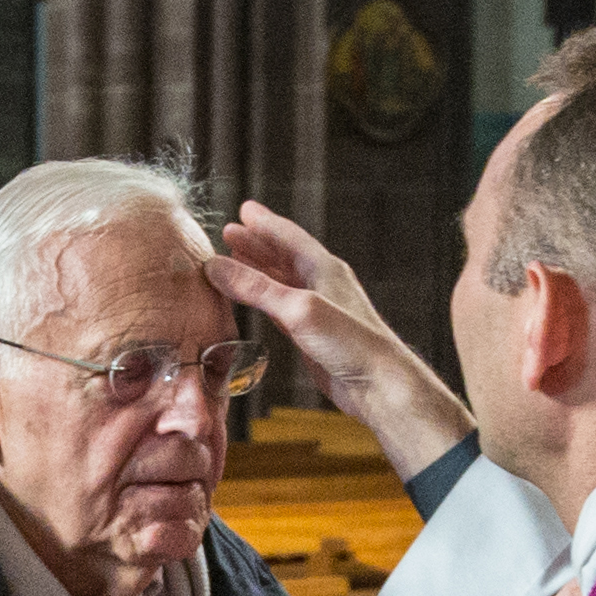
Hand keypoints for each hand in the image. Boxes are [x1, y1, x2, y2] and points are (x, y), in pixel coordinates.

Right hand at [206, 203, 472, 479]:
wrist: (379, 385)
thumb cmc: (349, 343)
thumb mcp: (298, 309)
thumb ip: (257, 288)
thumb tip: (215, 266)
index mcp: (324, 268)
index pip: (288, 237)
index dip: (264, 223)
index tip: (243, 209)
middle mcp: (322, 284)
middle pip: (283, 256)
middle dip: (256, 244)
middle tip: (230, 232)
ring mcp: (318, 309)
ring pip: (282, 281)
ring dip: (259, 270)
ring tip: (235, 260)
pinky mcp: (313, 335)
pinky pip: (282, 308)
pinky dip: (265, 299)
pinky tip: (255, 300)